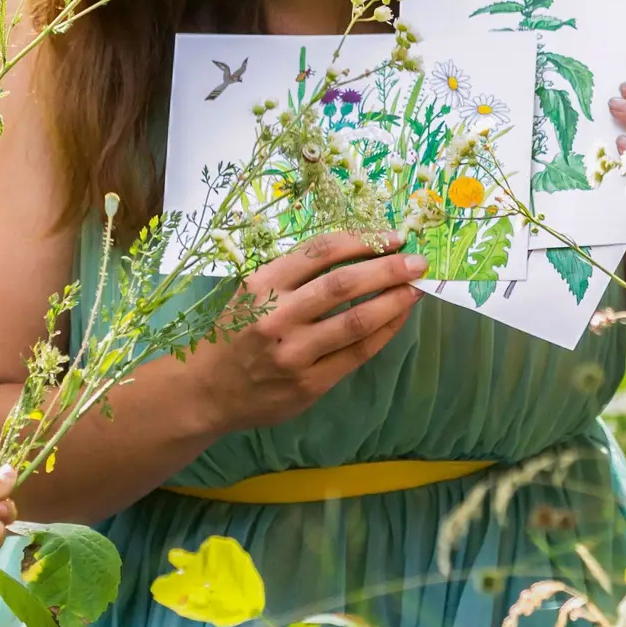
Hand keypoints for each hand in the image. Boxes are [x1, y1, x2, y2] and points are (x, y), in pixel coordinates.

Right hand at [188, 232, 424, 434]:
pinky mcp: (310, 383)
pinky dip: (384, 332)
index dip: (363, 241)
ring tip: (416, 289)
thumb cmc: (237, 332)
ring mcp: (295, 353)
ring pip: (357, 320)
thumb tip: (359, 252)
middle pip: (344, 284)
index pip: (321, 251)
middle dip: (388, 268)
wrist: (207, 390)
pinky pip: (357, 353)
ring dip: (394, 301)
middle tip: (418, 261)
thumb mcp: (253, 291)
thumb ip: (295, 273)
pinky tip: (398, 318)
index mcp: (263, 284)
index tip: (393, 236)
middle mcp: (278, 315)